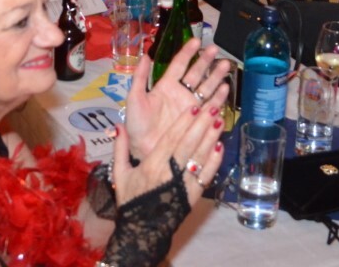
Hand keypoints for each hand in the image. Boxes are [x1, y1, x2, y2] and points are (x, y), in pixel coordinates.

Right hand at [110, 91, 224, 210]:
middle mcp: (169, 173)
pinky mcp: (193, 195)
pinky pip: (206, 176)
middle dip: (201, 124)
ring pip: (199, 157)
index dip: (183, 122)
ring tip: (219, 121)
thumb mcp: (119, 174)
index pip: (170, 139)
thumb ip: (120, 148)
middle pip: (188, 144)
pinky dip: (214, 161)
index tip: (193, 107)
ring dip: (210, 138)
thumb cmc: (130, 201)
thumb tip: (119, 125)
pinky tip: (220, 147)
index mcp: (151, 166)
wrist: (142, 231)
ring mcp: (183, 184)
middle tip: (212, 107)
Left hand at [124, 39, 229, 162]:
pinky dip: (218, 98)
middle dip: (206, 61)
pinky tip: (225, 89)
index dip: (187, 52)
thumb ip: (140, 77)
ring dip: (216, 76)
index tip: (197, 41)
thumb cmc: (138, 126)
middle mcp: (180, 93)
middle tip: (216, 50)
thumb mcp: (135, 99)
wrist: (144, 151)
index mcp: (165, 86)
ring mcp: (190, 106)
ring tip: (226, 66)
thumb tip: (145, 54)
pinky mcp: (197, 120)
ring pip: (206, 87)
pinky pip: (210, 106)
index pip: (179, 64)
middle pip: (196, 73)